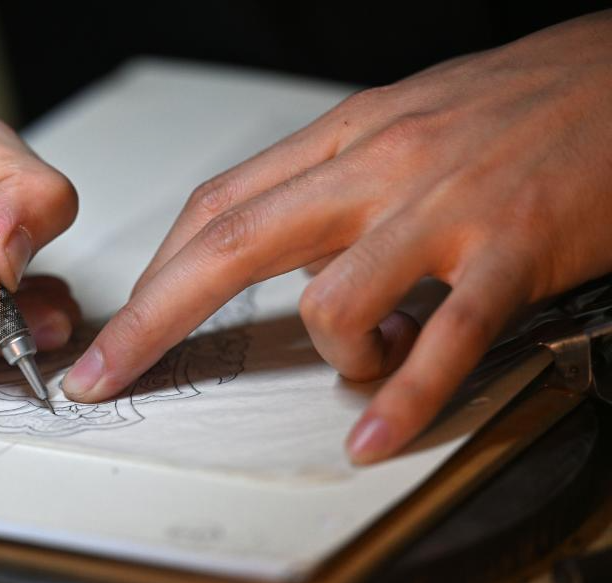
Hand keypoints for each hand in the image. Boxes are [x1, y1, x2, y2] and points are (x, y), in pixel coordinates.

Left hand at [61, 11, 611, 462]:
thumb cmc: (524, 102)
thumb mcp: (408, 123)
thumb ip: (340, 188)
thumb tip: (299, 264)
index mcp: (346, 138)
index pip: (222, 205)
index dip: (161, 271)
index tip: (127, 322)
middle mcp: (379, 168)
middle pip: (233, 246)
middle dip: (155, 319)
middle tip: (105, 374)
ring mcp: (444, 209)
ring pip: (334, 300)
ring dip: (333, 355)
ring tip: (368, 364)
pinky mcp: (515, 249)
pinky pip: (446, 338)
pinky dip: (406, 397)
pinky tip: (377, 434)